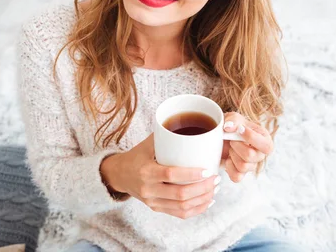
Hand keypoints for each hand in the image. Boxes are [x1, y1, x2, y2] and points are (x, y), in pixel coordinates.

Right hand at [100, 134, 219, 219]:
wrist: (119, 175)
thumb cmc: (137, 155)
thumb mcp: (147, 143)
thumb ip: (166, 135)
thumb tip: (188, 120)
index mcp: (146, 171)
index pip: (171, 175)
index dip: (191, 174)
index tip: (208, 170)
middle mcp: (148, 189)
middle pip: (180, 195)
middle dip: (203, 188)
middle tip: (216, 178)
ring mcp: (152, 202)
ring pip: (182, 207)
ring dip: (203, 199)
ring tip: (215, 188)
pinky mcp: (157, 209)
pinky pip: (180, 214)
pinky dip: (197, 209)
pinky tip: (208, 201)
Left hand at [222, 112, 273, 182]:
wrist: (222, 137)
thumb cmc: (233, 127)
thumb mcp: (234, 117)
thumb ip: (233, 120)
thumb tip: (228, 127)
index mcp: (264, 140)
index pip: (266, 145)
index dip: (251, 138)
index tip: (239, 129)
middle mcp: (260, 154)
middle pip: (250, 156)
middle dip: (236, 146)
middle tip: (232, 139)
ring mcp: (252, 166)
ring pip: (243, 166)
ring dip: (232, 155)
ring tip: (231, 148)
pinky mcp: (241, 174)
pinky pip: (236, 176)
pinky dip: (229, 167)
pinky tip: (228, 158)